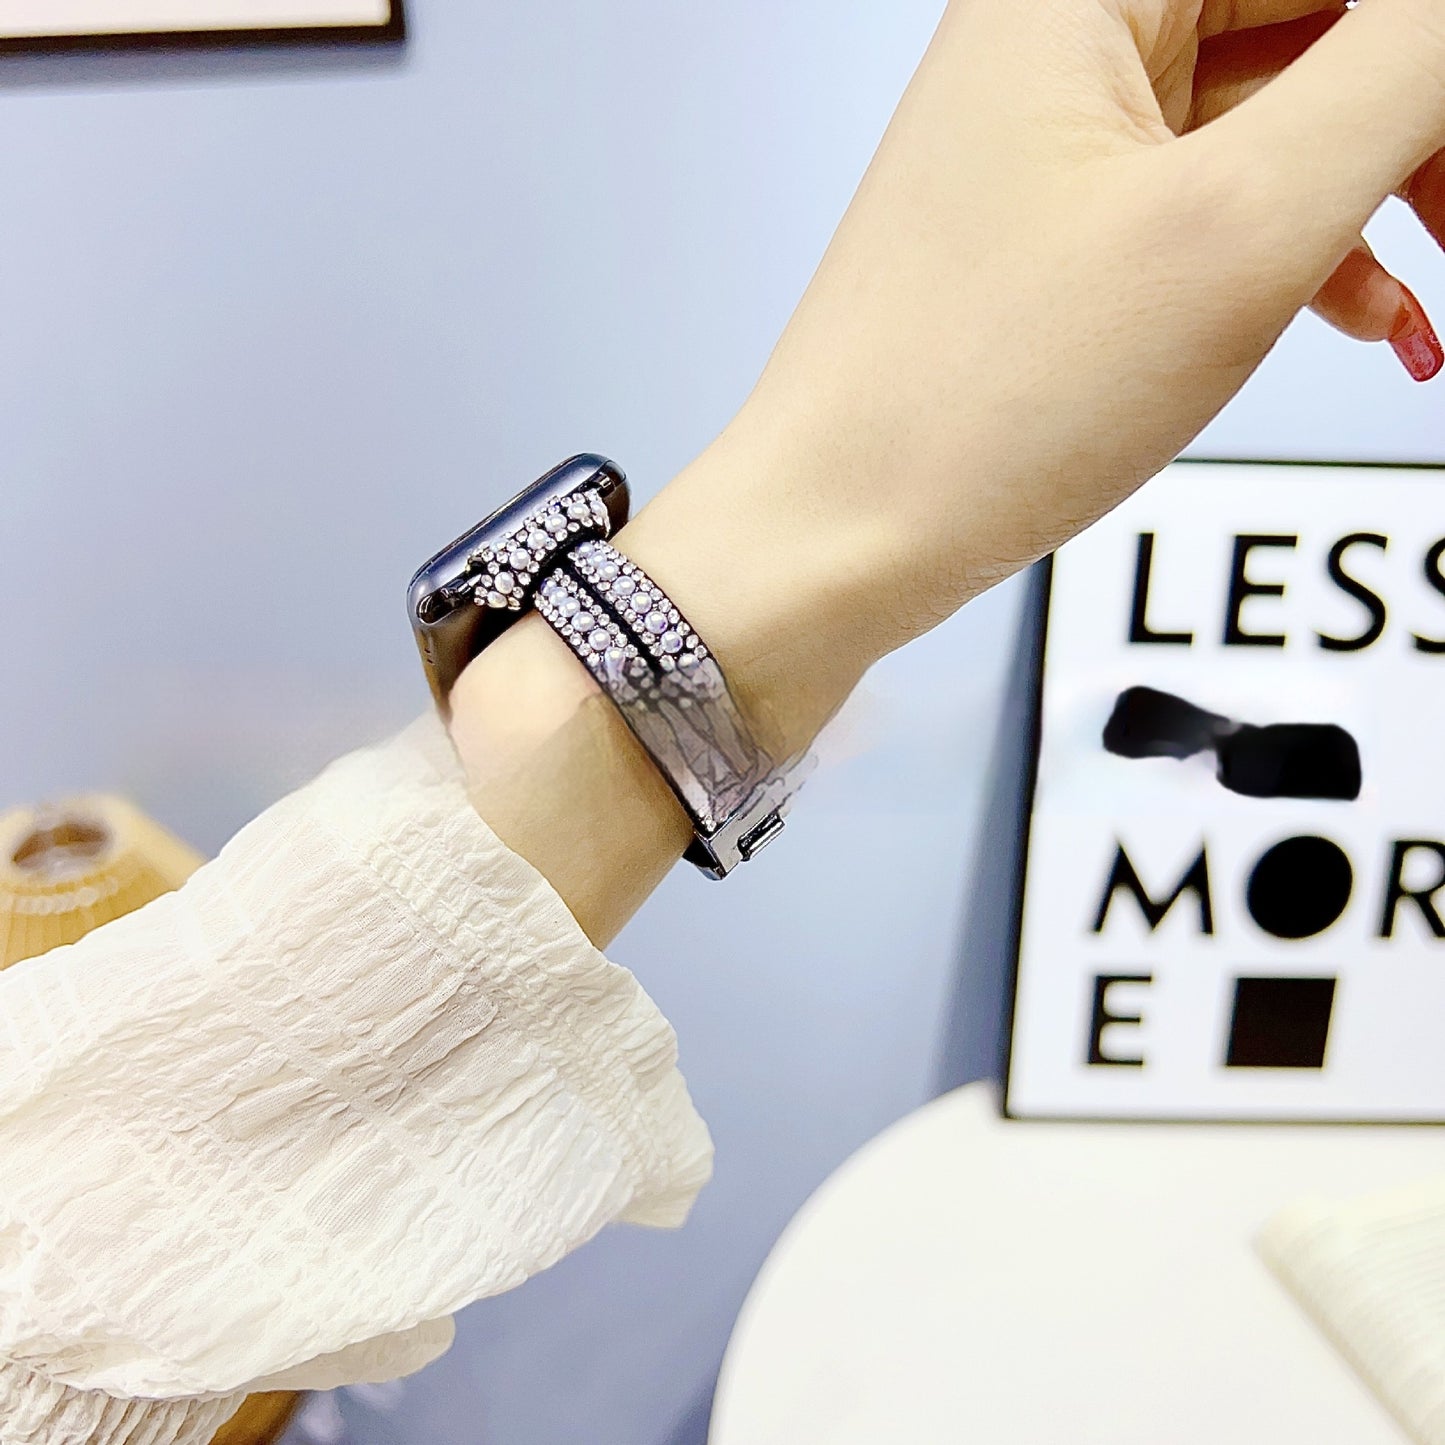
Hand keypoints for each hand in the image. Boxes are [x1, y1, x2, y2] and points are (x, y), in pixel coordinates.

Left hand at [619, 0, 1444, 751]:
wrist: (834, 543)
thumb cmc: (967, 406)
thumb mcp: (1240, 227)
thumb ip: (1398, 76)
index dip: (1419, 45)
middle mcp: (1056, 47)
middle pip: (1306, 21)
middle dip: (1413, 116)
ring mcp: (1053, 150)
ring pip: (1272, 119)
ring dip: (1377, 191)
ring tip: (1438, 283)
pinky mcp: (1057, 245)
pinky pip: (1214, 208)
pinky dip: (1301, 256)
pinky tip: (1366, 317)